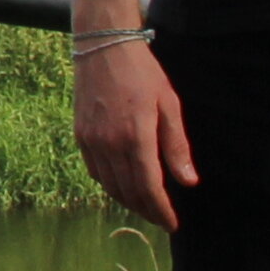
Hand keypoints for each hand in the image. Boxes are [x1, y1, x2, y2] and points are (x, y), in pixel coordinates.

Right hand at [72, 37, 196, 230]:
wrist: (103, 46)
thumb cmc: (142, 73)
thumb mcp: (169, 104)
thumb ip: (176, 146)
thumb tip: (189, 182)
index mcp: (135, 137)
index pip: (149, 188)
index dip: (161, 210)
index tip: (172, 224)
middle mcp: (109, 144)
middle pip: (128, 192)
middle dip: (146, 210)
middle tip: (162, 218)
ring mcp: (91, 141)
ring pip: (110, 186)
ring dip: (128, 201)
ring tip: (145, 206)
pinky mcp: (80, 135)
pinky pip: (95, 172)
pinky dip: (110, 185)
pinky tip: (122, 186)